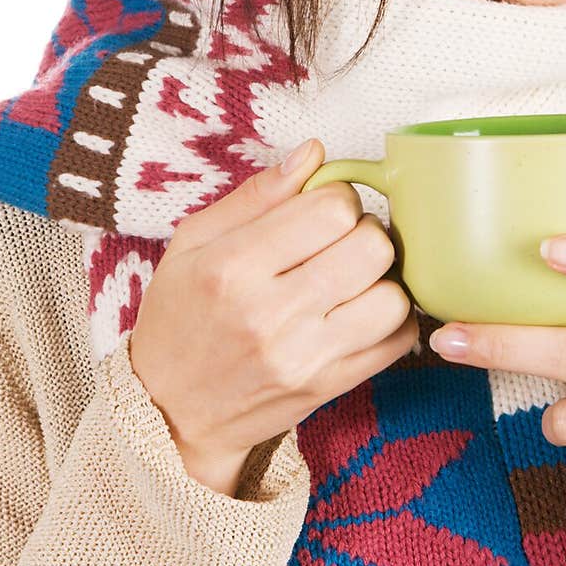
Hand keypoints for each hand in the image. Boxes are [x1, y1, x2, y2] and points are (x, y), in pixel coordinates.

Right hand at [129, 140, 417, 494]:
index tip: (323, 209)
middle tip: (341, 241)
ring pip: (393, 296)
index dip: (338, 197)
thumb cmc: (178, 316)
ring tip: (354, 277)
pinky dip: (392, 319)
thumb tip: (314, 152)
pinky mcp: (328, 388)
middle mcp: (271, 313)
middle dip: (366, 232)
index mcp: (233, 267)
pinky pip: (398, 341)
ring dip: (383, 278)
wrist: (168, 413)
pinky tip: (362, 310)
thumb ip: (256, 195)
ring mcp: (304, 356)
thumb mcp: (192, 243)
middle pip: (372, 247)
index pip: (332, 209)